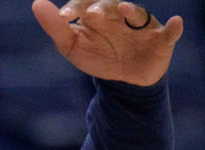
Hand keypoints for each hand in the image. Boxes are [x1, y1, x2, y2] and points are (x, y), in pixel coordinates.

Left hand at [32, 0, 183, 85]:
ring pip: (137, 14)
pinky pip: (169, 32)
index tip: (63, 17)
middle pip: (112, 5)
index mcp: (98, 13)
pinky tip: (175, 23)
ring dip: (130, 12)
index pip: (86, 4)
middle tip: (91, 14)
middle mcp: (121, 14)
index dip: (75, 8)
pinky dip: (174, 28)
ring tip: (124, 9)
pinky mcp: (160, 40)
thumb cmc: (96, 55)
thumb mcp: (71, 45)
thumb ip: (56, 26)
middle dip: (102, 7)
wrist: (122, 80)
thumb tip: (37, 3)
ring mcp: (141, 26)